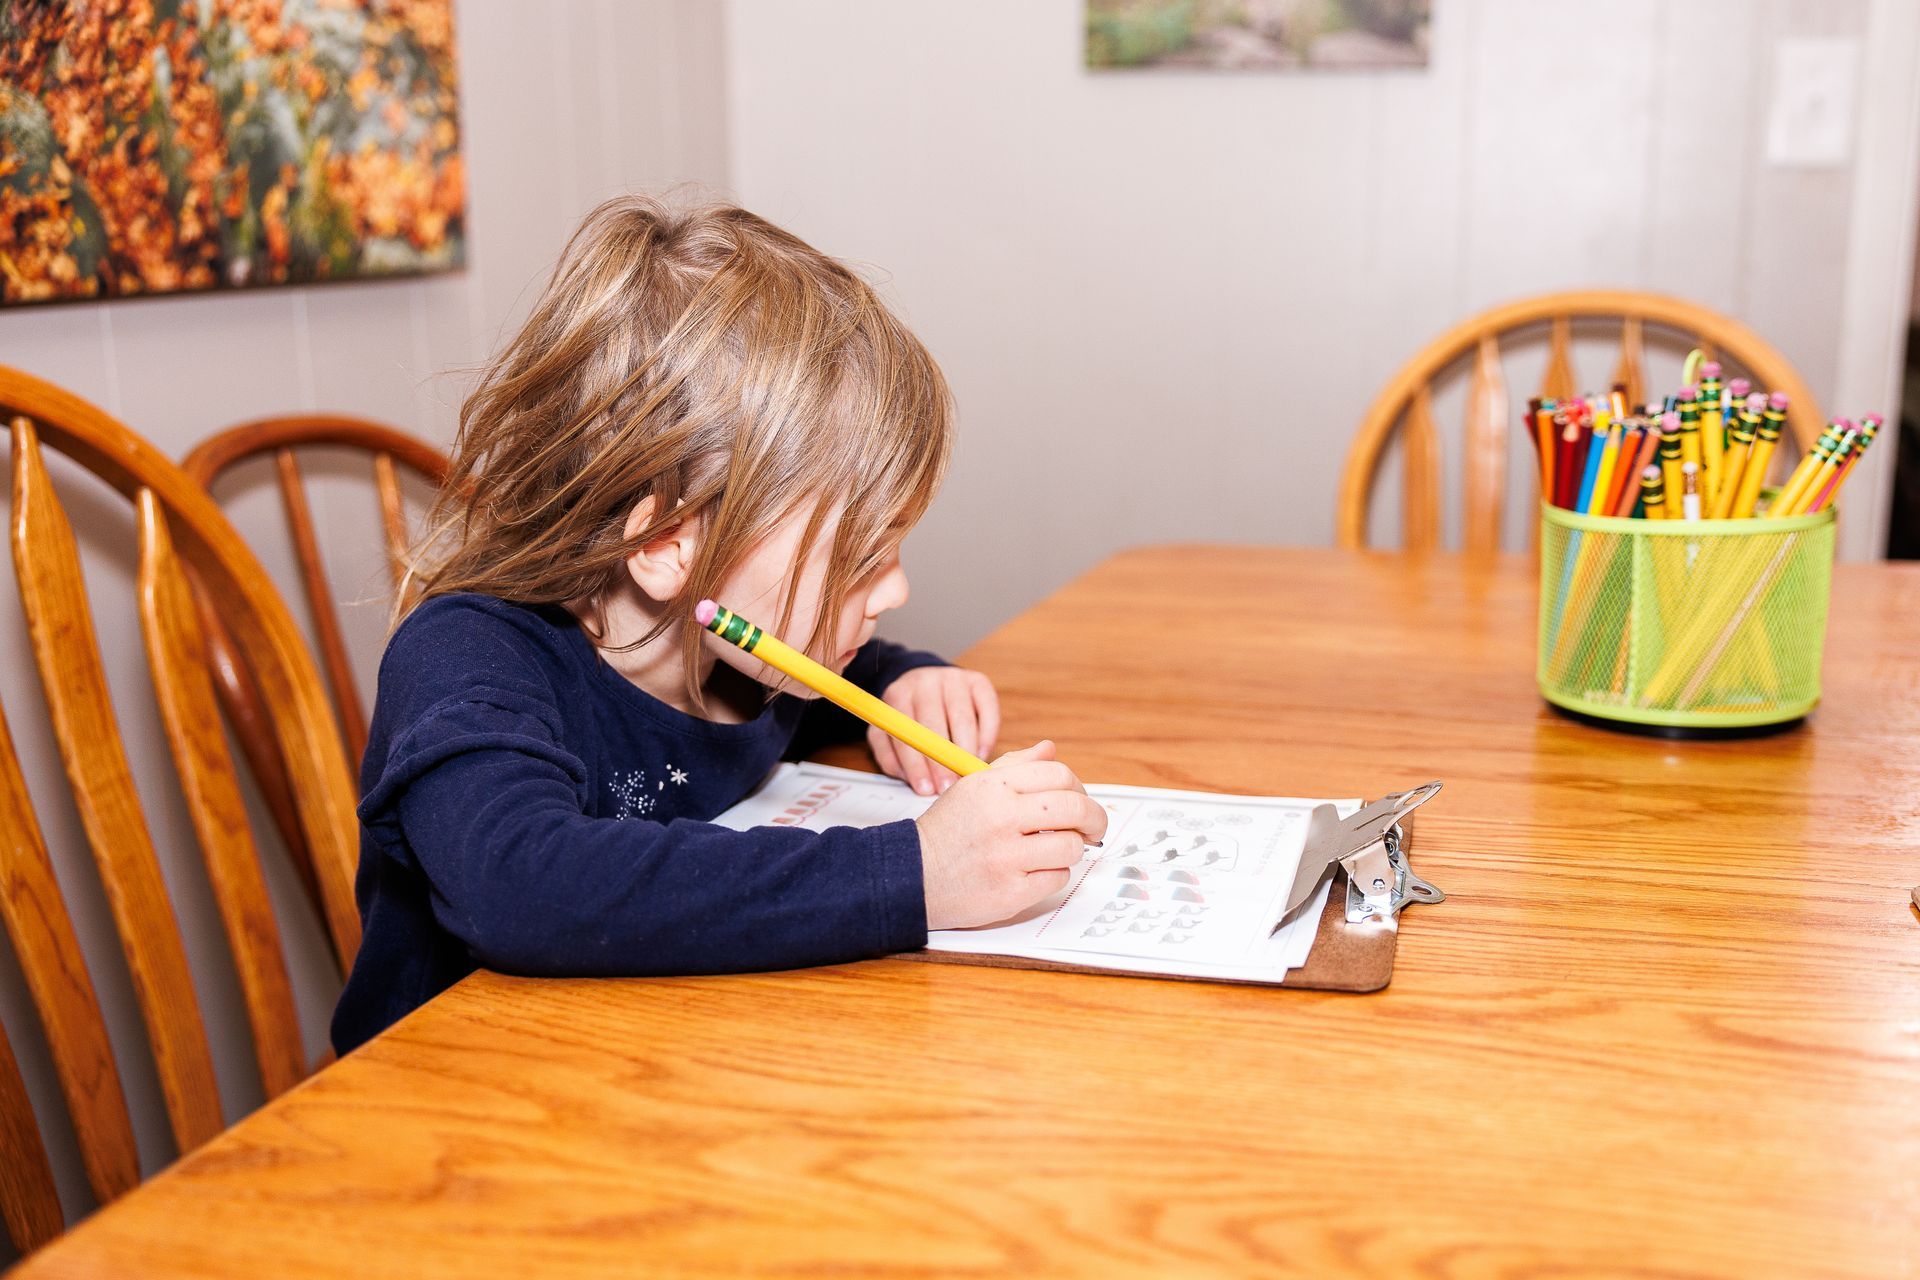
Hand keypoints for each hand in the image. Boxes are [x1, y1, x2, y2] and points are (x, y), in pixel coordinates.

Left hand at [870, 665, 998, 795]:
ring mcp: (953, 678)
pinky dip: (986, 735)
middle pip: (933, 723)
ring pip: (962, 717)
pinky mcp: (978, 680)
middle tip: (947, 786)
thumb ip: (890, 756)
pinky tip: (981, 754)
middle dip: (941, 760)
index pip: (905, 732)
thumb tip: (908, 777)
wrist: (928, 683)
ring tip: (965, 774)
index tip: (925, 788)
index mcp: (898, 694)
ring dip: (965, 750)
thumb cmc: (909, 717)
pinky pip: (987, 710)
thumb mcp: (889, 733)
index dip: (915, 763)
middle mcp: (925, 682)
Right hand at [915, 741, 1107, 930]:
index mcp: (993, 786)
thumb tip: (1050, 749)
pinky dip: (1053, 874)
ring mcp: (1006, 858)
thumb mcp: (973, 787)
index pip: (1059, 775)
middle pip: (1075, 809)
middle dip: (1094, 819)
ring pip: (1071, 847)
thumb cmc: (948, 832)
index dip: (1078, 787)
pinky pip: (1057, 878)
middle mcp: (1000, 818)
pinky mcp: (1011, 893)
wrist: (913, 876)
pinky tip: (1035, 870)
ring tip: (1055, 850)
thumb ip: (1015, 766)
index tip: (1079, 799)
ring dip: (1071, 849)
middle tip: (1093, 828)